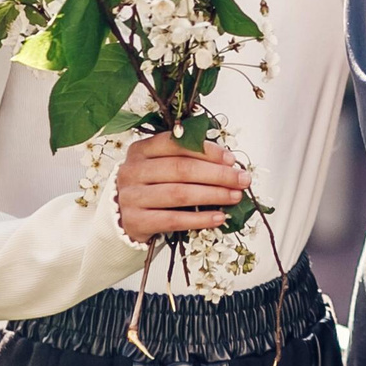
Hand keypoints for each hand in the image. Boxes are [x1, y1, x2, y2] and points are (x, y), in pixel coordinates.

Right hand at [113, 133, 249, 239]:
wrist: (123, 216)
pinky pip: (173, 220)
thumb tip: (228, 163)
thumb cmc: (151, 186)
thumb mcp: (162, 165)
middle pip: (181, 169)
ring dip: (213, 195)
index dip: (206, 151)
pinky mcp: (135, 221)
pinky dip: (200, 219)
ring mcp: (131, 196)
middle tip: (242, 179)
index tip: (231, 159)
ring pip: (179, 194)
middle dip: (217, 174)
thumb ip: (188, 158)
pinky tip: (219, 217)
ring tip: (235, 196)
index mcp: (140, 150)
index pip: (176, 144)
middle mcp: (132, 171)